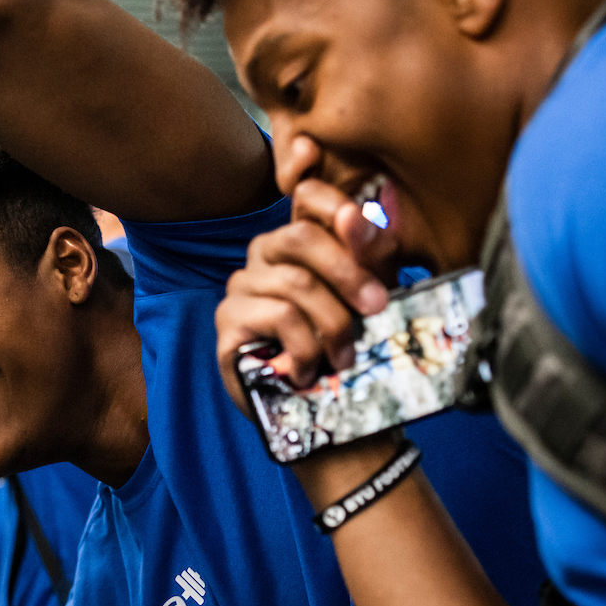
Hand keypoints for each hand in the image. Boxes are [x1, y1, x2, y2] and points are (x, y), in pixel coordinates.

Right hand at [213, 160, 399, 418]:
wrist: (326, 408)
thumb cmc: (350, 345)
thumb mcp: (373, 295)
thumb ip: (370, 255)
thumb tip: (358, 217)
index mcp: (301, 239)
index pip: (308, 196)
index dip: (335, 205)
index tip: (361, 227)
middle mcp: (265, 253)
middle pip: (300, 236)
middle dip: (348, 273)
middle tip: (377, 307)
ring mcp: (242, 286)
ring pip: (295, 282)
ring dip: (333, 324)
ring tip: (345, 358)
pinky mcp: (228, 321)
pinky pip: (278, 316)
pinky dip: (305, 346)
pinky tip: (309, 370)